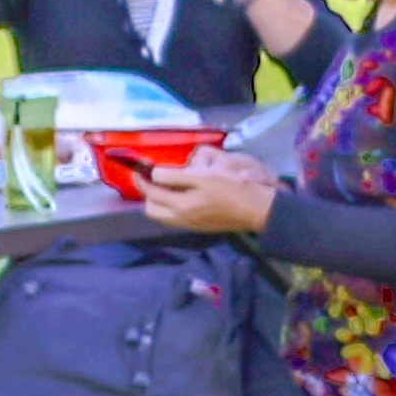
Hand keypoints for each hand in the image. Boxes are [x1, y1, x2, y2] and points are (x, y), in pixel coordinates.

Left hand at [139, 146, 278, 234]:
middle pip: (152, 211)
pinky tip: (184, 193)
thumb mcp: (203, 177)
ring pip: (164, 215)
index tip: (140, 169)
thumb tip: (154, 174)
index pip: (151, 194)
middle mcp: (182, 219)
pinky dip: (173, 205)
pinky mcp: (200, 226)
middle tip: (152, 178)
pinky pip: (177, 217)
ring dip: (161, 200)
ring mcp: (191, 225)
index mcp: (181, 207)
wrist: (256, 209)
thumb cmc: (232, 189)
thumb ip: (175, 176)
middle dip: (148, 194)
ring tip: (167, 184)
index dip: (143, 180)